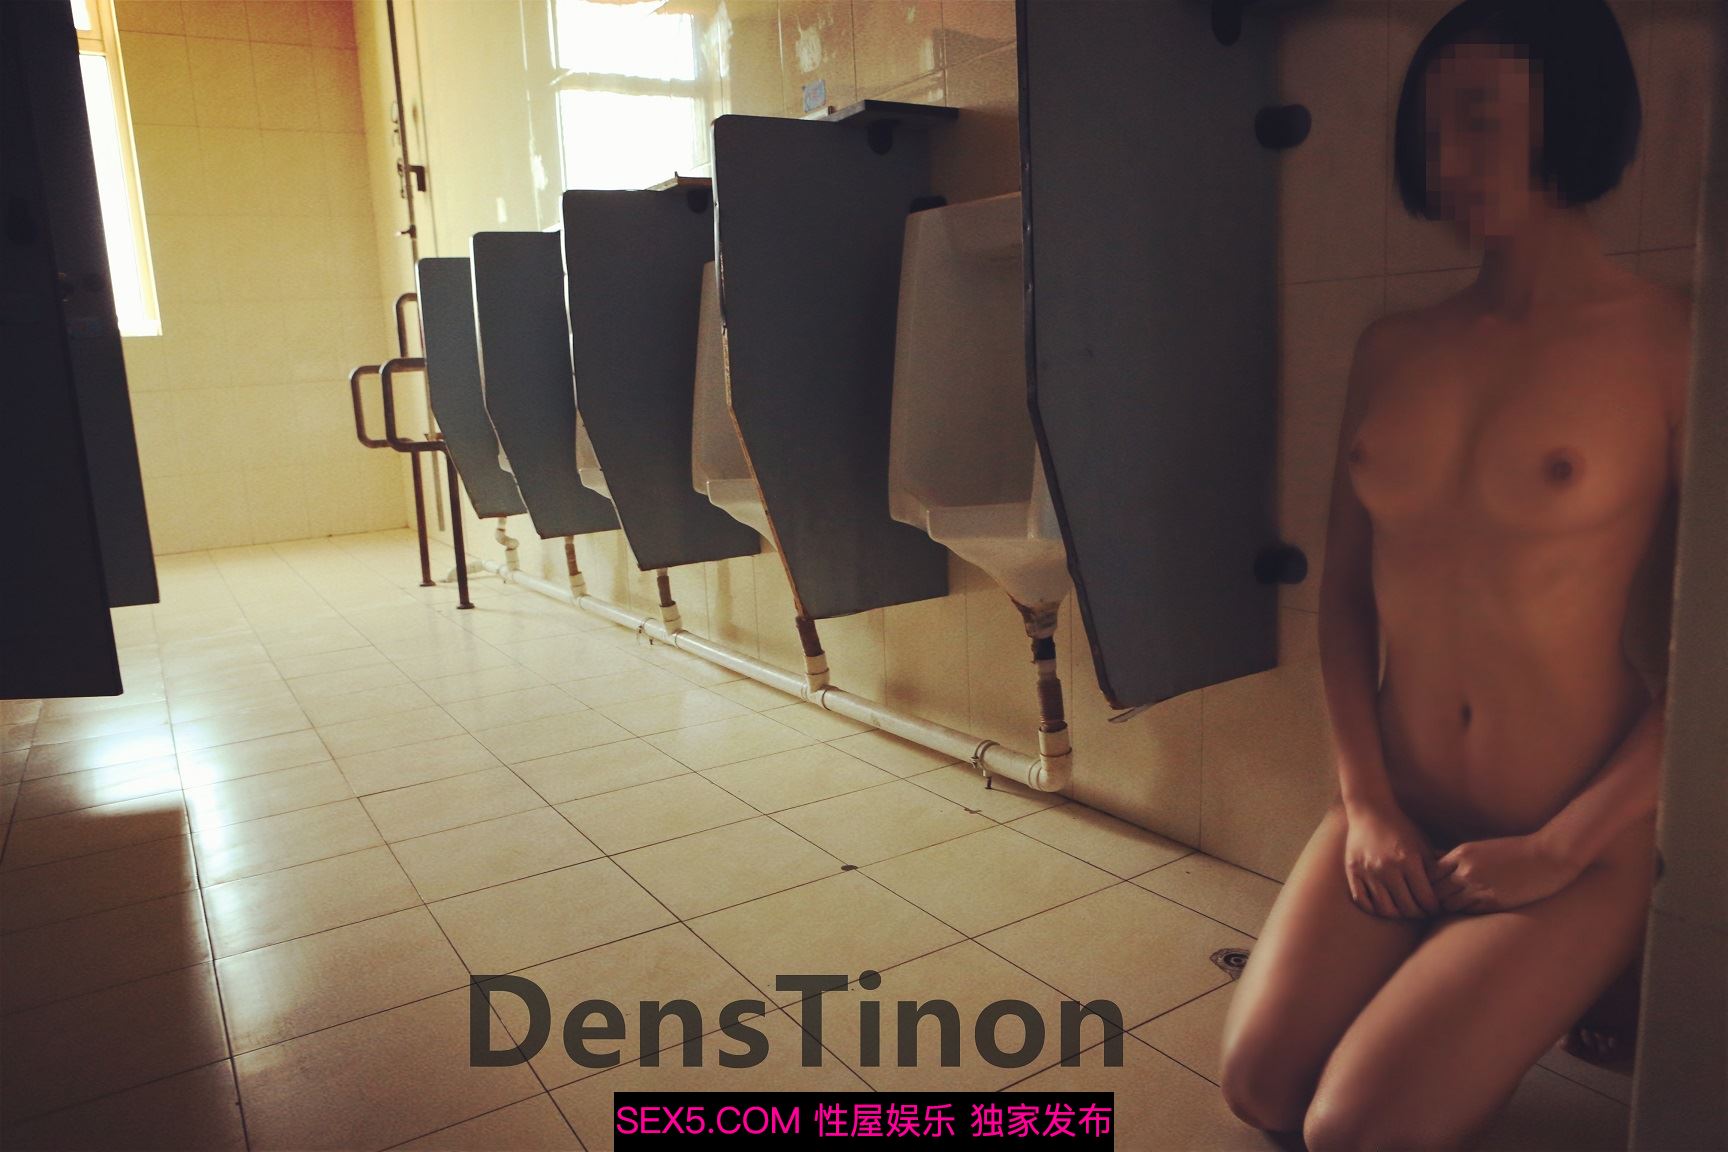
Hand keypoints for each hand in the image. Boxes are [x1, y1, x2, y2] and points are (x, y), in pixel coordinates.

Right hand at [1342, 800, 1441, 918]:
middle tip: (1422, 911)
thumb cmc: (1401, 828)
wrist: (1370, 811)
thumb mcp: (1422, 845)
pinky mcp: (1353, 872)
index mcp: (1408, 861)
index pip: (1425, 899)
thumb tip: (1448, 892)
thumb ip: (1434, 868)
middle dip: (1419, 913)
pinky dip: (1374, 908)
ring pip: (1385, 909)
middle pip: (1407, 908)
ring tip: (1404, 909)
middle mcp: (1387, 868)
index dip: (1433, 908)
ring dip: (1398, 914)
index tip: (1435, 908)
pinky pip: (1363, 901)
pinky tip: (1384, 904)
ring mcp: (1368, 872)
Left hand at [1429, 833, 1583, 913]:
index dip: (1428, 881)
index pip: (1430, 873)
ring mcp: (1480, 888)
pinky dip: (1465, 911)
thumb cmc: (1514, 850)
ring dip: (1449, 906)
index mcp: (1462, 853)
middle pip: (1435, 890)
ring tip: (1450, 908)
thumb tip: (1435, 862)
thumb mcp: (1481, 847)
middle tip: (1434, 901)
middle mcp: (1467, 870)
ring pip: (1449, 904)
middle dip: (1434, 896)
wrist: (1548, 857)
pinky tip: (1469, 910)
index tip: (1431, 886)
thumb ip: (1458, 857)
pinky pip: (1468, 911)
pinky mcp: (1494, 903)